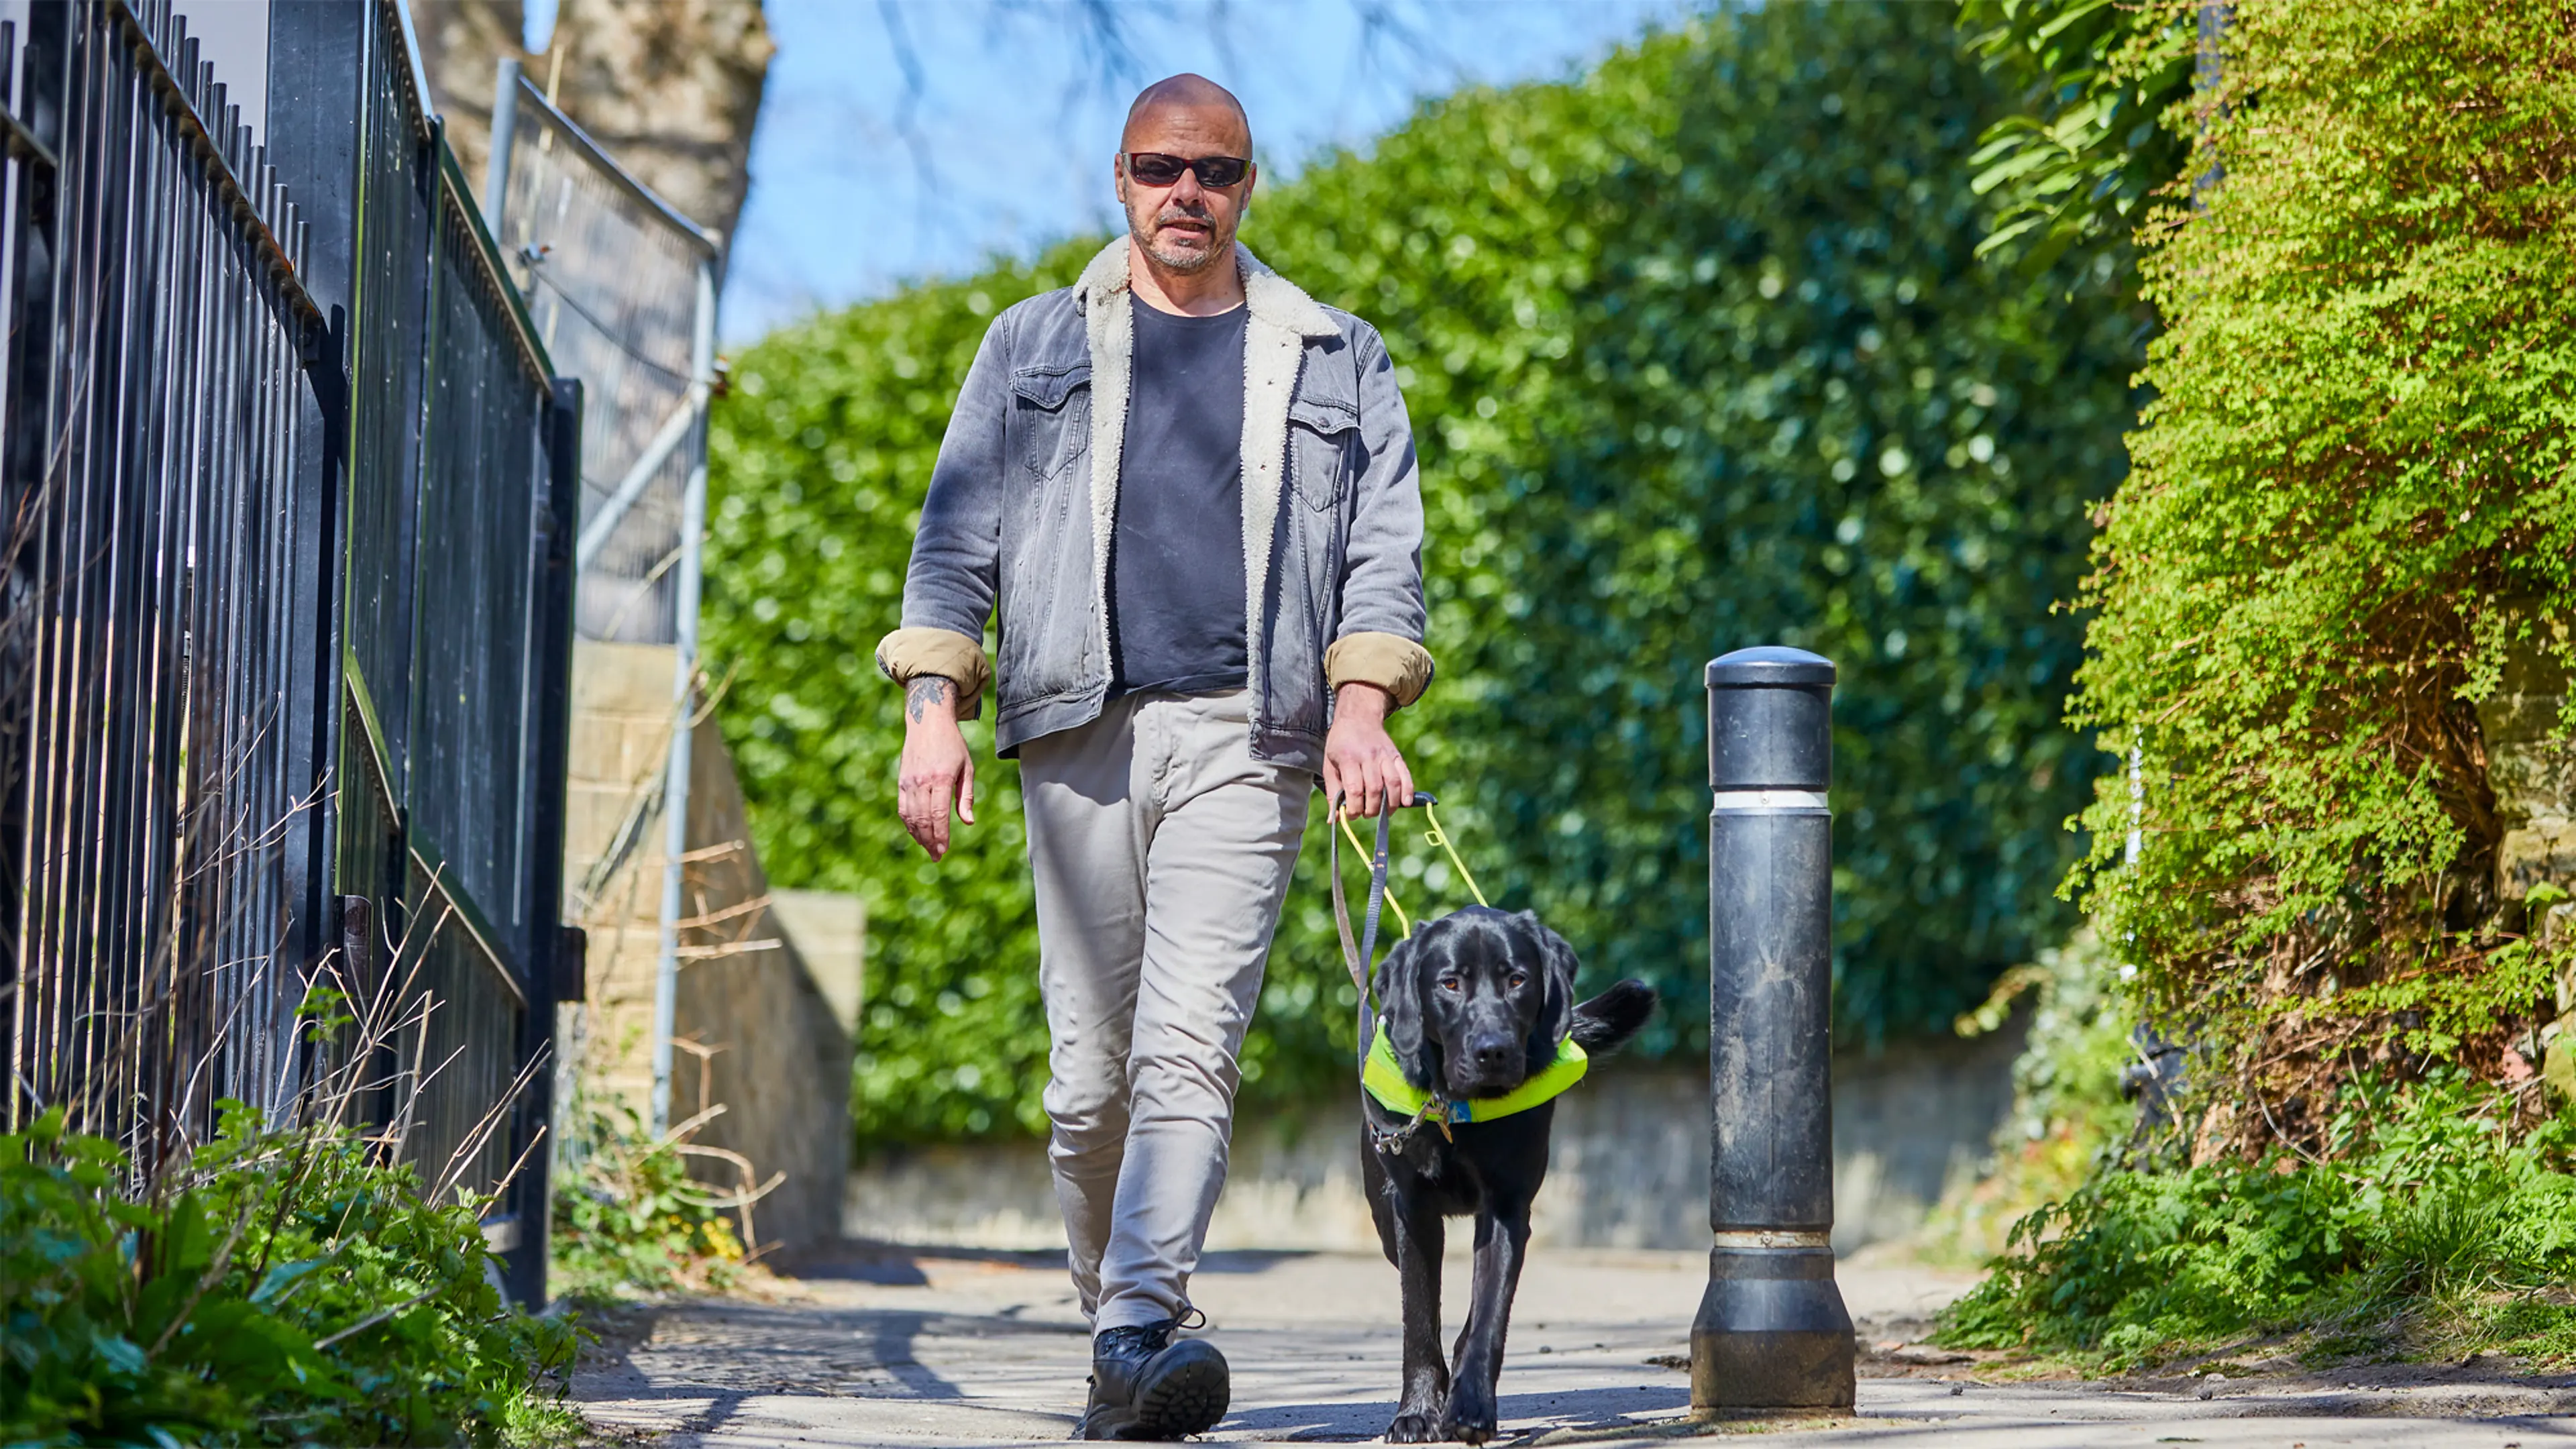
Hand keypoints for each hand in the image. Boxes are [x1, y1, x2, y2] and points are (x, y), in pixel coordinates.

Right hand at [897, 676, 974, 859]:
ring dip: (919, 836)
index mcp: (941, 778)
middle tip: (937, 856)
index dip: (941, 835)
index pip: (939, 814)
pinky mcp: (902, 782)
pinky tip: (917, 834)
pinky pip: (903, 808)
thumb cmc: (953, 745)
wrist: (928, 723)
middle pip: (923, 819)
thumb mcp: (966, 768)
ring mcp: (909, 782)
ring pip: (911, 817)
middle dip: (930, 841)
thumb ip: (966, 796)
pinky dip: (909, 824)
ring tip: (929, 849)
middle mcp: (922, 781)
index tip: (944, 850)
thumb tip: (968, 822)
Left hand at [1323, 682, 1413, 819]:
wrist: (1358, 717)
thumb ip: (1332, 792)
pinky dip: (1408, 790)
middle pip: (1375, 789)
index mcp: (1348, 758)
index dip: (1354, 808)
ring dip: (1390, 804)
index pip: (1355, 789)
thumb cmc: (1340, 744)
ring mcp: (1384, 755)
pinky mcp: (1395, 755)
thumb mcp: (1329, 764)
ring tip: (1384, 813)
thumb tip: (1335, 819)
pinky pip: (1405, 775)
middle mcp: (1368, 756)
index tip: (1352, 815)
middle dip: (1371, 809)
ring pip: (1392, 783)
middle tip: (1366, 814)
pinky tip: (1405, 803)